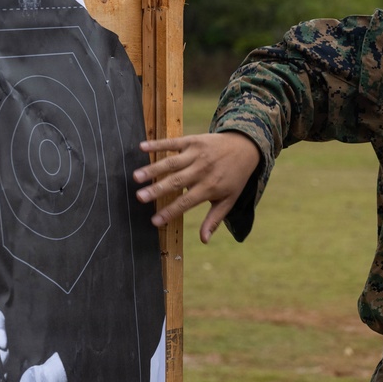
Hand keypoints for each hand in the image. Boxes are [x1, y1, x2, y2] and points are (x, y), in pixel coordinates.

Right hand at [134, 131, 260, 241]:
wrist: (245, 147)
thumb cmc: (234, 177)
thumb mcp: (229, 199)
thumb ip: (214, 219)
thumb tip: (204, 240)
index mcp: (210, 187)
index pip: (187, 202)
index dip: (170, 212)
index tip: (154, 221)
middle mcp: (202, 170)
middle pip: (176, 181)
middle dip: (157, 189)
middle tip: (139, 197)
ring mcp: (197, 154)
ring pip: (172, 163)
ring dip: (153, 169)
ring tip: (136, 177)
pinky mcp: (193, 141)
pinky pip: (173, 143)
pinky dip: (157, 144)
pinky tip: (142, 147)